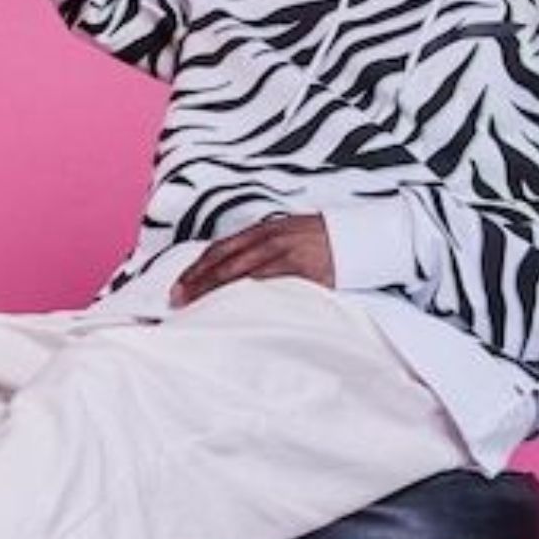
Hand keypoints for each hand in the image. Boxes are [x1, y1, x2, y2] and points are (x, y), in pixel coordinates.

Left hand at [169, 214, 334, 305]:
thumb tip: (233, 269)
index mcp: (264, 230)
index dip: (197, 267)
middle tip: (177, 299)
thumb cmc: (322, 239)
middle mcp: (270, 239)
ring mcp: (286, 254)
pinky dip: (249, 295)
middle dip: (198, 281)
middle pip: (224, 261)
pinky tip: (234, 308)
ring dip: (215, 290)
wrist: (361, 236)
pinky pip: (270, 285)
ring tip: (197, 307)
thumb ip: (262, 249)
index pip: (221, 248)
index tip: (179, 285)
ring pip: (242, 273)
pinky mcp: (303, 271)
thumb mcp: (287, 234)